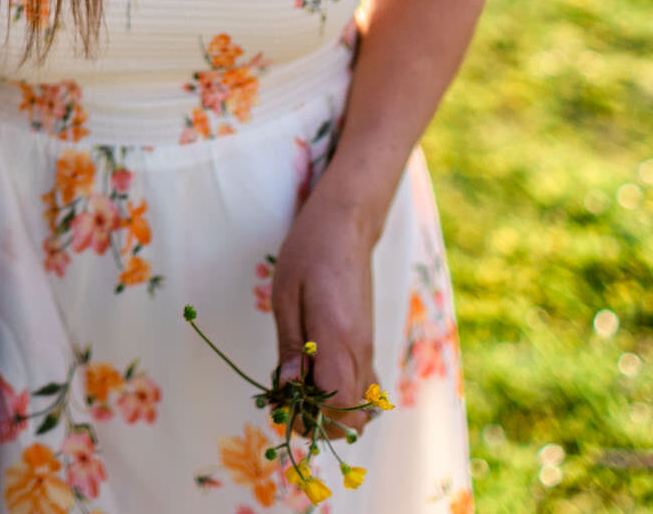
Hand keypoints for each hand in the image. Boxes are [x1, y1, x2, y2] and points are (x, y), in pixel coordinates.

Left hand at [269, 193, 379, 439]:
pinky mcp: (368, 345)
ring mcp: (368, 350)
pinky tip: (320, 379)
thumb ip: (291, 346)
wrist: (346, 228)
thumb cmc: (309, 254)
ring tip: (301, 390)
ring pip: (363, 408)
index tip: (284, 405)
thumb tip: (289, 388)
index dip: (311, 419)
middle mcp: (360, 352)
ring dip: (332, 412)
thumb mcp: (285, 295)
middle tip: (287, 400)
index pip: (339, 407)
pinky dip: (347, 399)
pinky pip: (368, 389)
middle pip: (353, 418)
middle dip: (318, 422)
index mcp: (338, 340)